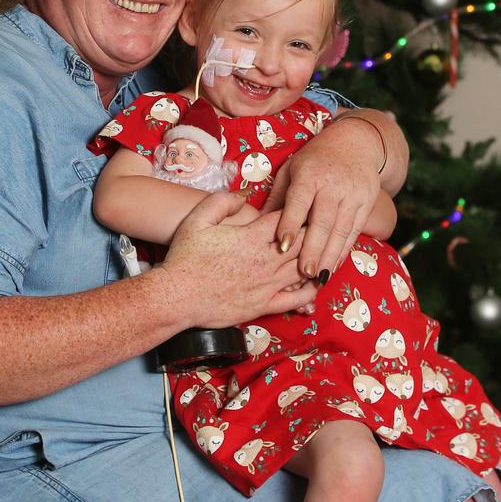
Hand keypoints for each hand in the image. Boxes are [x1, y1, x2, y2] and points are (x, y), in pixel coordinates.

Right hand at [161, 192, 316, 327]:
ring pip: (303, 269)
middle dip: (313, 231)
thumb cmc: (184, 258)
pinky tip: (315, 283)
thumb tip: (244, 195)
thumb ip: (222, 201)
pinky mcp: (263, 306)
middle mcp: (264, 261)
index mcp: (251, 238)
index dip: (298, 210)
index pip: (286, 219)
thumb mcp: (197, 219)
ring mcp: (266, 285)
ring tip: (324, 250)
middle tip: (323, 223)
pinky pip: (295, 299)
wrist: (176, 297)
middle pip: (301, 242)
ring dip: (316, 259)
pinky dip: (310, 290)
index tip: (306, 205)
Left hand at [262, 118, 384, 279]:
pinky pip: (354, 231)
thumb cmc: (315, 159)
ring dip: (330, 256)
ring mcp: (353, 194)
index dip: (291, 223)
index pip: (299, 201)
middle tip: (304, 272)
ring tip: (319, 278)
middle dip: (313, 249)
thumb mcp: (292, 169)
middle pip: (323, 221)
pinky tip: (334, 266)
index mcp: (309, 173)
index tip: (282, 246)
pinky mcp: (367, 202)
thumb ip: (277, 196)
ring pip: (341, 229)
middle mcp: (333, 184)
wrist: (357, 143)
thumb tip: (256, 222)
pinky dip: (344, 251)